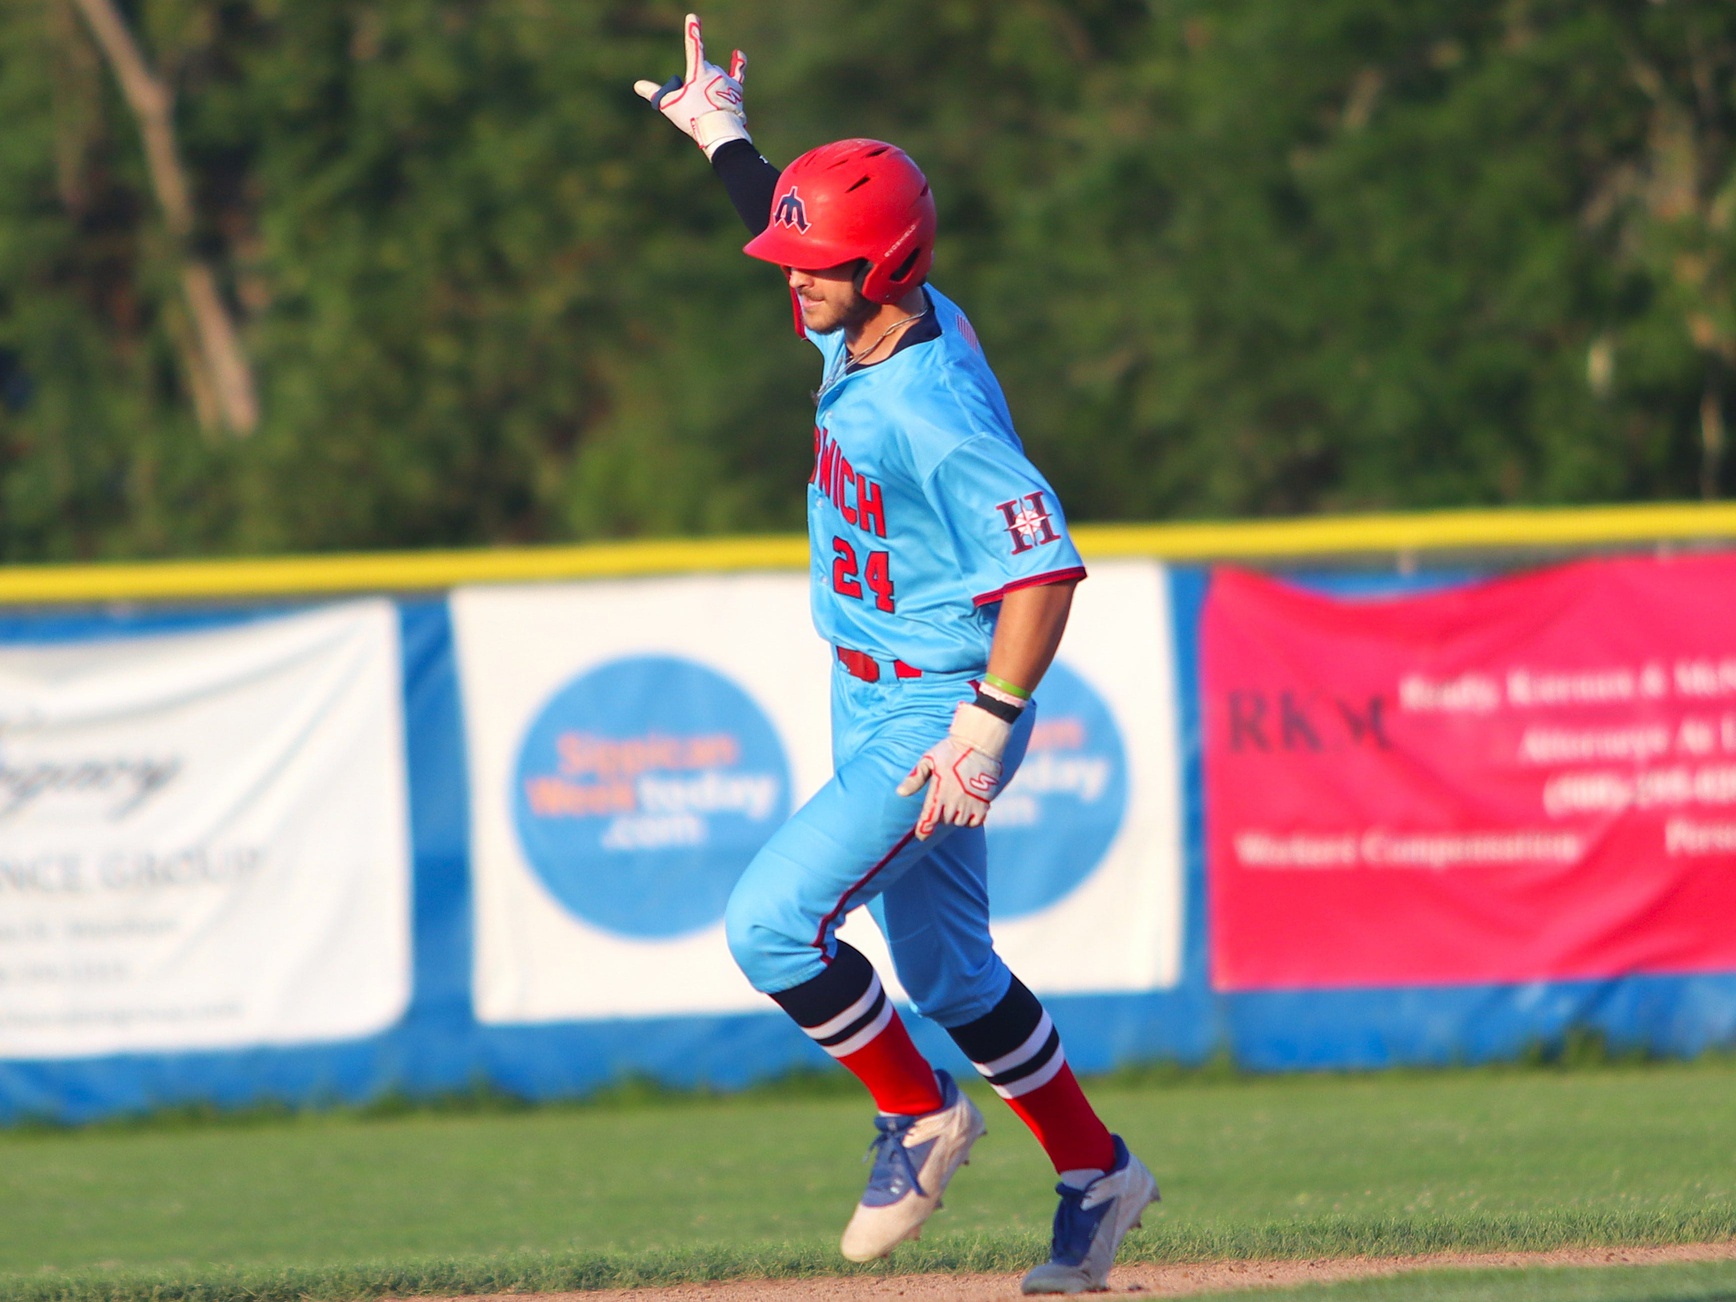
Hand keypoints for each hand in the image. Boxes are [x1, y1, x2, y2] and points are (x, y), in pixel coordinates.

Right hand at [633, 13, 749, 158]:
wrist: (719, 131)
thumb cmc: (694, 117)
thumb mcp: (670, 105)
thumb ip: (654, 93)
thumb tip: (638, 85)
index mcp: (698, 71)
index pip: (694, 45)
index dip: (692, 30)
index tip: (693, 16)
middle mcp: (714, 70)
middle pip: (702, 69)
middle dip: (696, 84)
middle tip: (694, 105)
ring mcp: (726, 79)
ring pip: (715, 75)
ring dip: (709, 85)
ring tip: (707, 106)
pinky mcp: (736, 88)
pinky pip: (738, 71)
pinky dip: (738, 63)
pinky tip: (738, 54)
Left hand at [896, 701, 1013, 839]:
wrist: (978, 744)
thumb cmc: (951, 751)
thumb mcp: (929, 760)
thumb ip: (916, 778)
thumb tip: (900, 792)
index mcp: (939, 791)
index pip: (929, 818)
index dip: (924, 830)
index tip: (922, 836)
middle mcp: (954, 800)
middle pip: (944, 820)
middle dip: (941, 815)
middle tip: (943, 801)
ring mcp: (970, 803)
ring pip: (959, 822)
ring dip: (955, 817)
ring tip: (955, 803)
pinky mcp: (984, 803)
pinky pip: (975, 822)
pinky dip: (970, 820)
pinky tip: (968, 808)